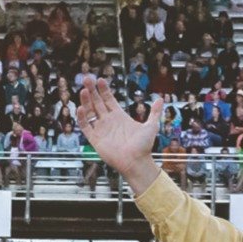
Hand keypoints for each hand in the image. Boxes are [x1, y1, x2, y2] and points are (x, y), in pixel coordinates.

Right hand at [77, 77, 162, 196]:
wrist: (137, 162)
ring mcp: (101, 129)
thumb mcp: (151, 126)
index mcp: (120, 117)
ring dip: (86, 101)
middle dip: (92, 91)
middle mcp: (109, 122)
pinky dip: (83, 118)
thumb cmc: (144, 147)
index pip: (109, 100)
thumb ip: (155, 112)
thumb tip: (160, 99)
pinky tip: (81, 108)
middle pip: (97, 102)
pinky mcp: (96, 139)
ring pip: (90, 112)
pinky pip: (86, 127)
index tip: (100, 79)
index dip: (104, 90)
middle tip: (87, 79)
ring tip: (84, 90)